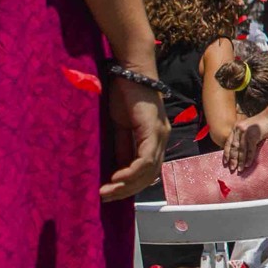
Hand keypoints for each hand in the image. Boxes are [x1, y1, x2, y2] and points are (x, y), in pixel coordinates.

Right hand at [101, 75, 168, 200]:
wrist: (130, 71)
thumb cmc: (124, 94)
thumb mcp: (120, 127)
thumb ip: (122, 147)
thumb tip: (117, 170)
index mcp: (155, 138)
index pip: (147, 171)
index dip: (130, 185)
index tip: (110, 192)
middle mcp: (161, 139)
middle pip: (149, 176)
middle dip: (127, 190)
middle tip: (105, 197)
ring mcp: (160, 134)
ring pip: (149, 171)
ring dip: (127, 185)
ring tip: (107, 191)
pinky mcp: (153, 130)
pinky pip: (146, 159)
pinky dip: (132, 172)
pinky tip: (117, 178)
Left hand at [225, 110, 267, 173]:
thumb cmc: (259, 124)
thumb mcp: (246, 128)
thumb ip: (241, 136)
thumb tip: (237, 151)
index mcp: (235, 128)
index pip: (228, 143)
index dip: (226, 153)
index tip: (225, 162)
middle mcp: (239, 130)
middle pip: (234, 148)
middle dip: (233, 159)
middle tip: (232, 168)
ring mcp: (246, 133)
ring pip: (241, 150)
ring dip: (240, 161)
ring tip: (240, 169)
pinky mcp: (253, 136)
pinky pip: (250, 150)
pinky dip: (249, 158)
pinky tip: (248, 164)